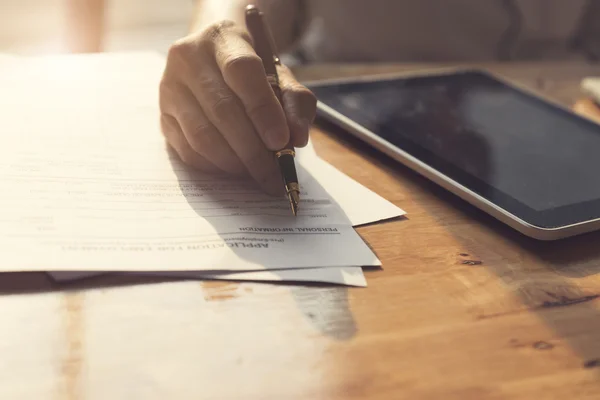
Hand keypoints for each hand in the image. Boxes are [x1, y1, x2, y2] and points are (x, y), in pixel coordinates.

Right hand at [159, 20, 316, 194]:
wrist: (214, 58)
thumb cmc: (253, 71)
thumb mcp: (281, 77)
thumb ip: (295, 103)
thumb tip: (296, 138)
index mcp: (222, 38)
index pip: (241, 71)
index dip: (262, 109)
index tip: (281, 142)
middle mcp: (188, 58)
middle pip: (222, 109)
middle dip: (253, 150)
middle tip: (275, 174)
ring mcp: (170, 88)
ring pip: (202, 135)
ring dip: (235, 163)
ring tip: (258, 173)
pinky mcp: (163, 115)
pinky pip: (188, 150)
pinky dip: (216, 166)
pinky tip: (236, 169)